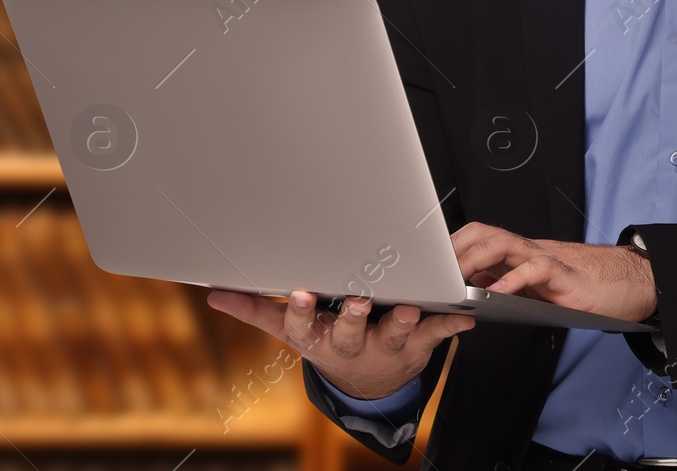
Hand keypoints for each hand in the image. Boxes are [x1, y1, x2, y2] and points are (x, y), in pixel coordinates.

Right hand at [206, 288, 474, 400]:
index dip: (300, 312)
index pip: (302, 325)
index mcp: (317, 336)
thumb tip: (213, 293)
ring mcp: (383, 345)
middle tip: (354, 301)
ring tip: (406, 309)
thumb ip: (255, 309)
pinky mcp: (415, 345)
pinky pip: (435, 334)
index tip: (300, 293)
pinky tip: (463, 316)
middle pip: (347, 332)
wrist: (368, 384)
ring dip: (400, 322)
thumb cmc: (327, 340)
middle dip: (350, 318)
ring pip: (392, 334)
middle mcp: (349, 343)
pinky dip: (449, 325)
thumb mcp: (291, 329)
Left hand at [451, 222, 656, 323]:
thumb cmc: (582, 286)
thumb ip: (505, 282)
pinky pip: (536, 269)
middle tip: (435, 270)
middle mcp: (529, 250)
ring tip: (456, 278)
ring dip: (476, 258)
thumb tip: (472, 284)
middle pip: (484, 233)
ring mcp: (547, 258)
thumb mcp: (535, 287)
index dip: (452, 244)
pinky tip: (498, 294)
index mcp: (519, 253)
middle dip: (456, 247)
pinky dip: (514, 279)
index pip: (478, 237)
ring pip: (504, 244)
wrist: (628, 284)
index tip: (428, 260)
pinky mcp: (565, 275)